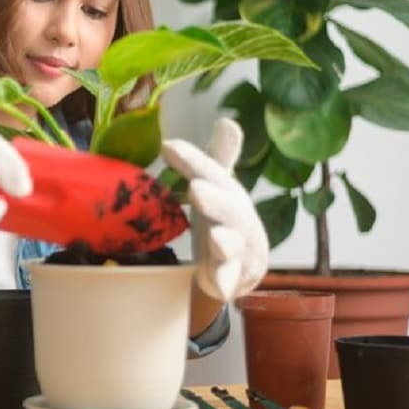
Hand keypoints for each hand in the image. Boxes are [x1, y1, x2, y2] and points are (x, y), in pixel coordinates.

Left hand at [161, 118, 268, 301]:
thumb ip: (217, 159)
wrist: (240, 267)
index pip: (213, 174)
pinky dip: (227, 282)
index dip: (193, 161)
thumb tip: (228, 120)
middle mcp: (238, 219)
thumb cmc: (224, 219)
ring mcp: (238, 249)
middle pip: (229, 208)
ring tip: (214, 237)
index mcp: (229, 194)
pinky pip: (231, 279)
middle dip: (215, 199)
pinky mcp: (233, 275)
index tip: (168, 147)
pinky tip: (221, 288)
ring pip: (233, 245)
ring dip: (224, 240)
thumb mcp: (219, 187)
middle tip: (196, 188)